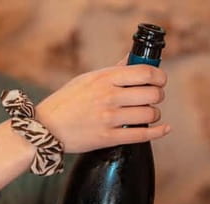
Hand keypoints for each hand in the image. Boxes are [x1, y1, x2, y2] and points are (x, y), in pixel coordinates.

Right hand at [37, 64, 168, 152]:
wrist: (45, 128)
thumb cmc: (66, 102)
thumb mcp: (87, 79)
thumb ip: (113, 71)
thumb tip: (132, 59)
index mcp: (104, 78)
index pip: (144, 72)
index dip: (158, 77)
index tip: (159, 80)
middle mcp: (109, 96)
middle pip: (152, 94)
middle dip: (157, 96)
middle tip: (153, 99)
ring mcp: (109, 118)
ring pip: (149, 114)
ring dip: (154, 114)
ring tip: (147, 114)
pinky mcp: (108, 137)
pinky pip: (142, 135)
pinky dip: (158, 132)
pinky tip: (164, 128)